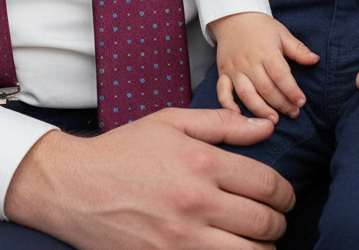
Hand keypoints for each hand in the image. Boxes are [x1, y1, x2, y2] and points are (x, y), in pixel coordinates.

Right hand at [5, 106, 294, 248]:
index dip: (285, 193)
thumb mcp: (171, 122)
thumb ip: (223, 124)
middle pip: (264, 223)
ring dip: (262, 249)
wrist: (74, 186)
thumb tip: (266, 126)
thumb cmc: (124, 150)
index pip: (267, 184)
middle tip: (274, 220)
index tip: (283, 197)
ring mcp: (181, 238)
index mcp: (202, 161)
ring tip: (256, 240)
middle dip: (278, 223)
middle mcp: (196, 201)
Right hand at [210, 12, 319, 122]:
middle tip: (294, 113)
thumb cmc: (261, 27)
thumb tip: (316, 60)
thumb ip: (298, 49)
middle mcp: (249, 61)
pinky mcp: (223, 73)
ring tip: (274, 120)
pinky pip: (223, 92)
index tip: (301, 102)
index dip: (292, 91)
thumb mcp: (282, 33)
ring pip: (247, 94)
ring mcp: (234, 68)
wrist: (233, 17)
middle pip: (266, 89)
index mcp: (266, 51)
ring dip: (261, 110)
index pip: (281, 75)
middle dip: (282, 104)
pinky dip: (228, 105)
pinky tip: (239, 115)